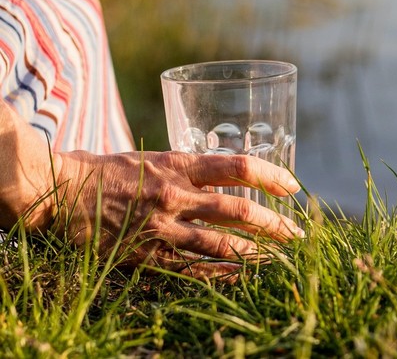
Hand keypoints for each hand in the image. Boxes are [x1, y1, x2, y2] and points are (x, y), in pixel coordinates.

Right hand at [2, 98, 304, 278]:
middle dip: (275, 224)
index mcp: (179, 164)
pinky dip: (222, 274)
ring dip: (256, 254)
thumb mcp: (155, 156)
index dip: (272, 176)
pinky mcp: (147, 254)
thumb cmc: (108, 170)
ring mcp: (162, 227)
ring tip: (280, 260)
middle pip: (239, 210)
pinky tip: (243, 277)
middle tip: (298, 234)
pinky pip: (192, 269)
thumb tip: (228, 174)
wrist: (61, 193)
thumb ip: (190, 168)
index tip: (294, 186)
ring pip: (222, 244)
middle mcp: (176, 194)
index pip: (239, 166)